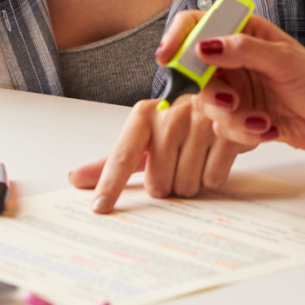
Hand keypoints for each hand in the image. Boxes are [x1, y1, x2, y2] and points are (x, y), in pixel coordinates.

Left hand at [68, 92, 250, 213]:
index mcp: (145, 114)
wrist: (228, 96)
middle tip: (178, 161)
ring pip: (186, 185)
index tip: (100, 208)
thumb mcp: (148, 136)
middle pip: (158, 184)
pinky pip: (212, 180)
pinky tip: (214, 156)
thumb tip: (74, 179)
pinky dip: (212, 177)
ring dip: (191, 181)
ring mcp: (201, 121)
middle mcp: (171, 114)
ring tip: (197, 156)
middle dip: (168, 182)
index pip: (122, 155)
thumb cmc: (182, 121)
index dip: (110, 184)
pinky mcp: (229, 132)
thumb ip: (114, 159)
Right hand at [161, 10, 304, 153]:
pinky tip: (268, 128)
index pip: (198, 24)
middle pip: (194, 70)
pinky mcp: (238, 115)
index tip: (169, 56)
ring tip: (262, 121)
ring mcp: (233, 87)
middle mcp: (232, 58)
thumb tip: (207, 45)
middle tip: (231, 101)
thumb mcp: (285, 60)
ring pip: (206, 103)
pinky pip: (222, 127)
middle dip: (211, 93)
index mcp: (242, 31)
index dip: (177, 37)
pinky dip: (243, 132)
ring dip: (232, 117)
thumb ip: (245, 50)